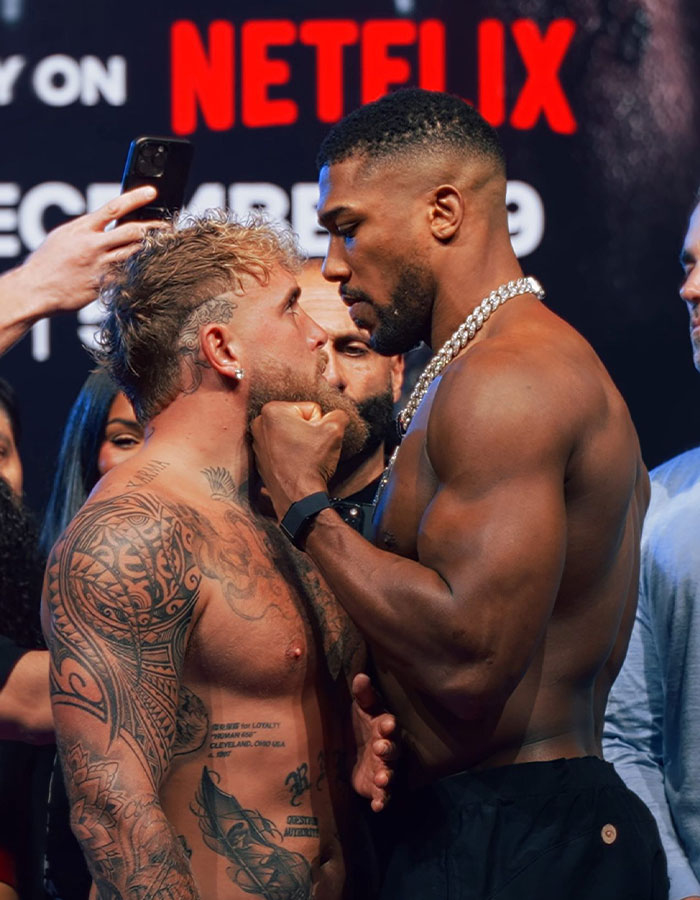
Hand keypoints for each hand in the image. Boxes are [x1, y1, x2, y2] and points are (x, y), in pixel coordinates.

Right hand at [13, 185, 160, 315]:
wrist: (36, 289)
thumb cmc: (48, 262)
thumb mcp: (65, 236)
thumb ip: (87, 228)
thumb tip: (106, 220)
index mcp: (82, 229)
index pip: (113, 207)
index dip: (135, 198)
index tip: (152, 192)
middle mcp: (93, 245)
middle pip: (132, 231)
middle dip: (153, 227)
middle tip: (168, 225)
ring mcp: (100, 266)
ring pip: (134, 254)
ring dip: (152, 249)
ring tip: (166, 245)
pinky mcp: (105, 285)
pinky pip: (128, 276)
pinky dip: (141, 271)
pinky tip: (154, 269)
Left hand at [250, 401, 347, 518]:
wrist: (298, 498)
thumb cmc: (311, 463)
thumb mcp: (334, 430)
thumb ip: (338, 415)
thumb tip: (337, 416)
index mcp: (273, 410)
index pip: (310, 409)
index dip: (320, 424)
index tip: (317, 440)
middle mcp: (259, 424)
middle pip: (298, 420)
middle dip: (309, 432)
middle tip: (312, 449)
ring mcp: (257, 443)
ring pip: (291, 435)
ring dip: (300, 443)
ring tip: (305, 458)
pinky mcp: (260, 460)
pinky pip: (282, 450)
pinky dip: (291, 455)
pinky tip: (297, 465)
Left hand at [351, 672, 396, 812]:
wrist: (350, 750)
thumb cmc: (359, 724)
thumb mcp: (360, 708)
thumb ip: (362, 695)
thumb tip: (360, 676)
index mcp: (382, 727)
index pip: (387, 724)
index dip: (387, 725)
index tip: (387, 723)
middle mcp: (386, 748)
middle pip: (392, 749)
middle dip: (388, 749)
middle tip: (381, 748)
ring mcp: (383, 768)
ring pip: (389, 773)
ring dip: (387, 776)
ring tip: (382, 779)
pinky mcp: (376, 787)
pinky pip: (383, 796)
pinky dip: (382, 801)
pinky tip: (378, 807)